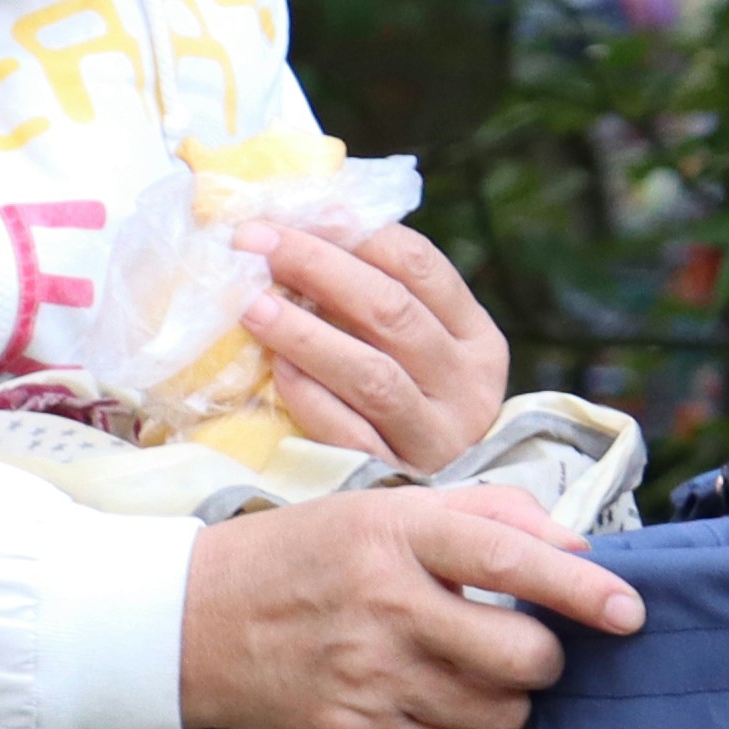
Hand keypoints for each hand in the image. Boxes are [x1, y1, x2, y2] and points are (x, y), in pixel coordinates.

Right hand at [179, 484, 641, 728]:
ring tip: (471, 671)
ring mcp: (367, 680)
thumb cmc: (309, 556)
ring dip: (506, 699)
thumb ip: (487, 516)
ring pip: (498, 716)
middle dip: (544, 659)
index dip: (581, 589)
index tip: (630, 610)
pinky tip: (433, 701)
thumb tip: (578, 544)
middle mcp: (384, 608)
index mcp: (396, 537)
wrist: (198, 621)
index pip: (510, 562)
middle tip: (524, 644)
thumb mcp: (386, 509)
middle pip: (521, 659)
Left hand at [247, 220, 511, 469]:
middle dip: (316, 266)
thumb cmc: (412, 410)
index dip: (353, 231)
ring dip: (305, 332)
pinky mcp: (398, 479)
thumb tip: (307, 217)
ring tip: (250, 303)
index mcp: (478, 340)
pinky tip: (275, 371)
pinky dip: (310, 398)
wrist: (439, 517)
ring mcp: (437, 437)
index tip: (292, 211)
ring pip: (372, 373)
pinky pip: (349, 432)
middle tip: (252, 241)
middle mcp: (468, 387)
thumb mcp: (420, 352)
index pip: (420, 265)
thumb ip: (380, 297)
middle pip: (391, 311)